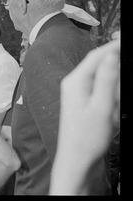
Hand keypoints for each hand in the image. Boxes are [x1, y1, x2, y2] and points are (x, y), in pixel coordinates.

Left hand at [50, 39, 119, 194]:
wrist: (76, 157)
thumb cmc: (87, 136)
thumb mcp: (101, 108)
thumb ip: (106, 80)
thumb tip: (110, 55)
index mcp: (75, 81)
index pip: (97, 56)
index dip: (114, 47)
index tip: (126, 43)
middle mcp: (74, 83)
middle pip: (98, 65)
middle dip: (114, 70)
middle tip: (120, 85)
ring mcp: (77, 91)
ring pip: (101, 78)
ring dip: (113, 86)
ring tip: (113, 110)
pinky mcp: (82, 100)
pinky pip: (100, 90)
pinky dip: (110, 95)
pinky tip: (111, 110)